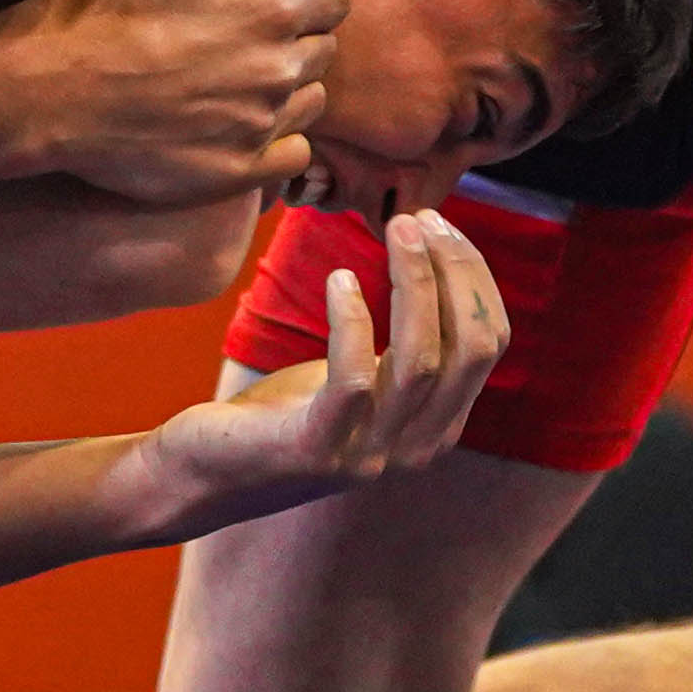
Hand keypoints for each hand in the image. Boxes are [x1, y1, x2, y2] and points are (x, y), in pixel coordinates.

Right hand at [26, 0, 346, 207]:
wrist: (47, 92)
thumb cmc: (98, 5)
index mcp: (273, 8)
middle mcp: (279, 70)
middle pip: (320, 47)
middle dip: (290, 35)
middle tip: (229, 32)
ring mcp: (259, 127)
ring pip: (309, 100)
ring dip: (283, 86)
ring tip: (227, 77)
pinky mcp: (237, 172)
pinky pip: (292, 153)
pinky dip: (275, 138)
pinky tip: (233, 122)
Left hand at [136, 208, 506, 534]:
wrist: (205, 474)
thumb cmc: (283, 414)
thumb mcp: (361, 378)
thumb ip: (402, 344)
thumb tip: (430, 256)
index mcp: (437, 426)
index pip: (488, 344)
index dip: (474, 277)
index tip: (440, 224)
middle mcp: (416, 448)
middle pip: (468, 350)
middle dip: (455, 273)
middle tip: (422, 217)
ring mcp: (370, 456)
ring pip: (421, 361)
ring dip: (415, 283)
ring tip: (396, 228)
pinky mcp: (317, 451)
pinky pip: (354, 379)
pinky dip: (353, 321)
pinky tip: (340, 279)